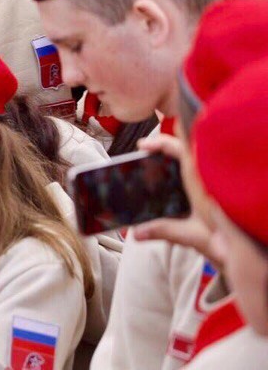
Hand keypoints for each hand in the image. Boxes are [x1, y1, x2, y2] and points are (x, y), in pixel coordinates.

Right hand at [131, 134, 220, 266]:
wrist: (255, 248)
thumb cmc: (232, 238)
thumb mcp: (193, 235)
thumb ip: (164, 231)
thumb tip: (136, 232)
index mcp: (200, 178)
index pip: (179, 147)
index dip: (159, 143)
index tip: (143, 147)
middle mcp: (208, 173)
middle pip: (187, 146)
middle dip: (166, 145)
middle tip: (149, 151)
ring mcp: (217, 177)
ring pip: (196, 154)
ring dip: (180, 153)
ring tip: (162, 161)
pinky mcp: (223, 185)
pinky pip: (204, 166)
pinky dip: (191, 164)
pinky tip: (183, 179)